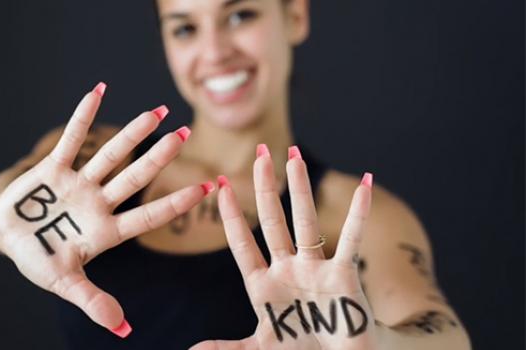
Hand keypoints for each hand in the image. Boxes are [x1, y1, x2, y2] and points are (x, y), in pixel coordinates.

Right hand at [0, 82, 211, 336]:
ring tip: (158, 112)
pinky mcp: (54, 169)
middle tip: (185, 136)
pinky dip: (83, 116)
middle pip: (135, 178)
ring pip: (111, 156)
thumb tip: (123, 330)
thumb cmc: (38, 260)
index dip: (176, 202)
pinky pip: (71, 140)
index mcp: (106, 232)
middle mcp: (99, 203)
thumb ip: (93, 301)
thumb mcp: (64, 283)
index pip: (148, 215)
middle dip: (160, 158)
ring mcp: (79, 184)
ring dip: (132, 134)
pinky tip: (100, 90)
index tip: (208, 188)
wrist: (6, 237)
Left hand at [192, 145, 375, 349]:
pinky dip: (358, 214)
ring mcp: (315, 270)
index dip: (232, 214)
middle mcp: (287, 270)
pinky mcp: (343, 276)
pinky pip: (350, 240)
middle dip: (265, 187)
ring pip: (305, 222)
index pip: (242, 242)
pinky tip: (362, 185)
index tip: (221, 184)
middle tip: (260, 152)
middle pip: (273, 221)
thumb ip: (227, 348)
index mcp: (263, 285)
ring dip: (301, 188)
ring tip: (295, 156)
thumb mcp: (260, 348)